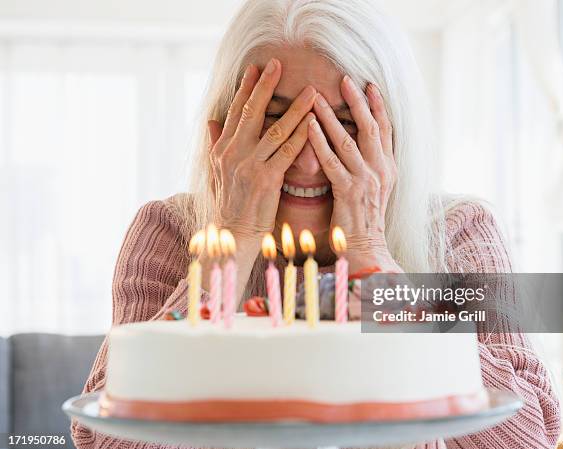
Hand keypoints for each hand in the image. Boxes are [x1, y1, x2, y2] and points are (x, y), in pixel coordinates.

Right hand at [207, 58, 315, 241]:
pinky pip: (288, 152)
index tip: (256, 68)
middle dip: (265, 87)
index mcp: (222, 150)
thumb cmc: (230, 204)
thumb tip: (212, 120)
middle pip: (251, 113)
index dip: (246, 89)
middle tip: (278, 64)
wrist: (234, 234)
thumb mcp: (216, 172)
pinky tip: (315, 123)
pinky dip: (302, 136)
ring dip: (295, 109)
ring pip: (275, 130)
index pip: (235, 112)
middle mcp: (233, 154)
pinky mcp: (267, 180)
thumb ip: (215, 144)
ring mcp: (250, 166)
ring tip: (311, 92)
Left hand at [308, 76, 400, 271]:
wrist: (367, 247)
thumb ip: (371, 165)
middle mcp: (381, 170)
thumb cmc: (365, 219)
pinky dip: (319, 141)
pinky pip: (332, 161)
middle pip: (371, 128)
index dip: (378, 106)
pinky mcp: (349, 191)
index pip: (386, 130)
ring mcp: (366, 180)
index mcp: (388, 168)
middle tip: (345, 79)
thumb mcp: (375, 188)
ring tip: (316, 97)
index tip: (369, 85)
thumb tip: (360, 143)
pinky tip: (307, 126)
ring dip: (332, 116)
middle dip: (358, 102)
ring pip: (349, 140)